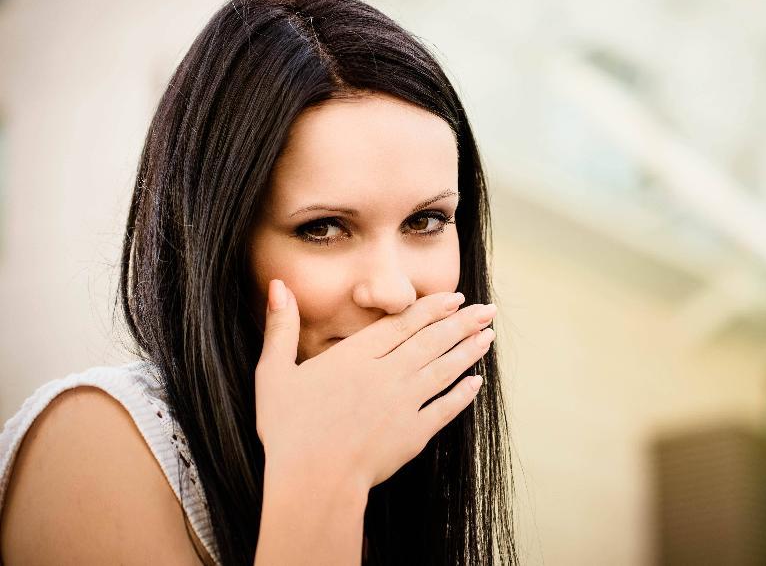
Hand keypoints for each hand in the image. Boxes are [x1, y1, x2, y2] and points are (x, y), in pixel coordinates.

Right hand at [254, 279, 495, 492]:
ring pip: (443, 369)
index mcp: (355, 357)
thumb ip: (280, 327)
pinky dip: (462, 394)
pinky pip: (445, 408)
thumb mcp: (273, 373)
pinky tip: (476, 383)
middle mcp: (386, 374)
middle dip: (462, 323)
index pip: (402, 324)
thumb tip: (277, 285)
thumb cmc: (288, 431)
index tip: (455, 298)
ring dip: (468, 351)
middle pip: (431, 341)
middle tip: (487, 310)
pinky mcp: (413, 435)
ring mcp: (404, 404)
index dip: (432, 308)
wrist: (312, 483)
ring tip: (489, 336)